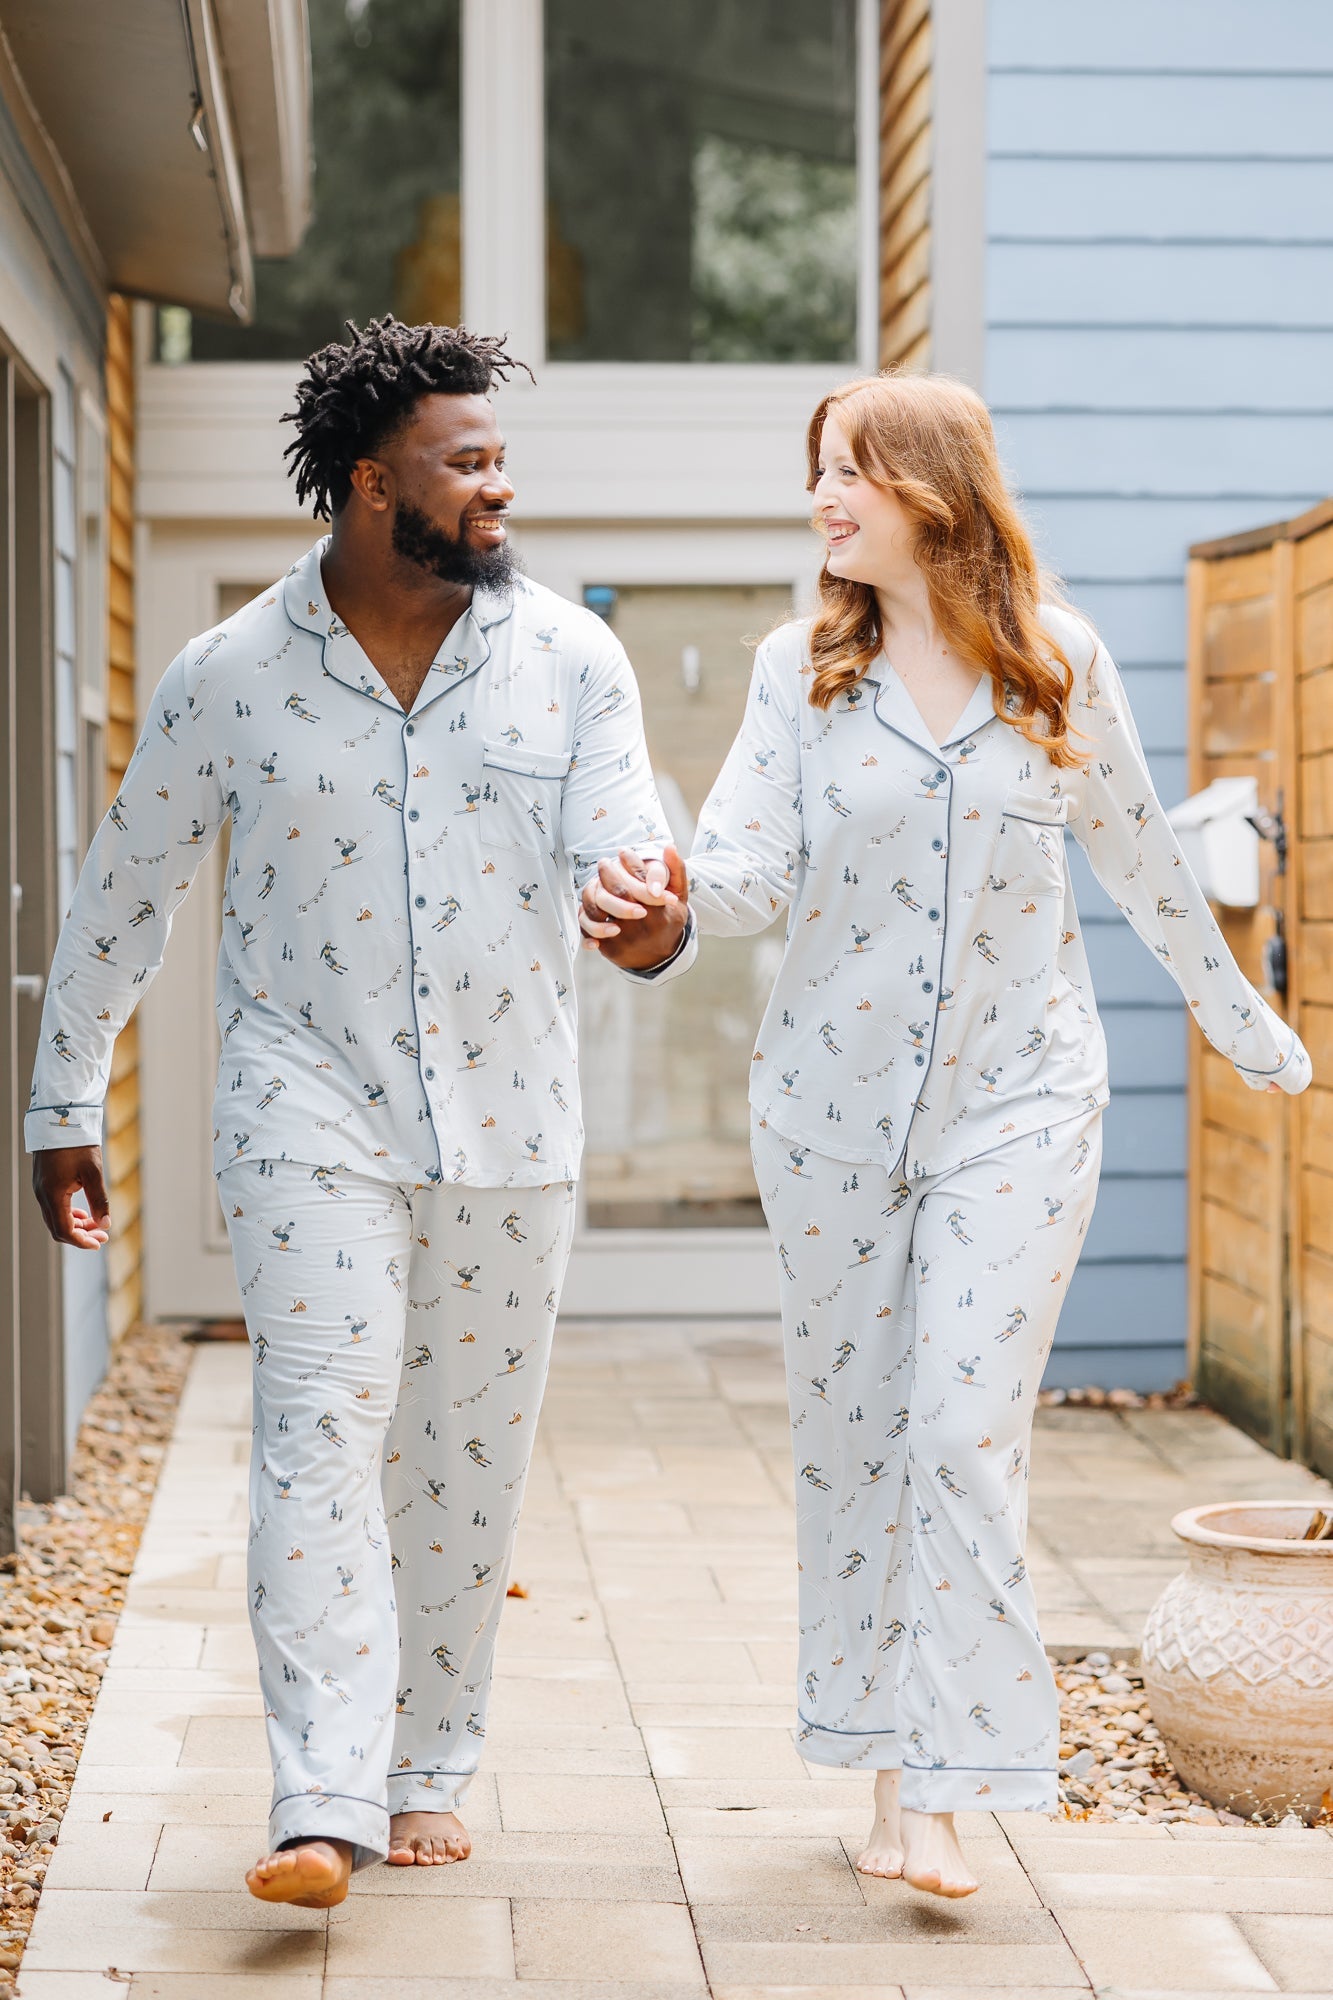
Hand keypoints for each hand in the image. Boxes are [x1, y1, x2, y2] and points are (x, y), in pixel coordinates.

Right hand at [32, 1146, 109, 1248]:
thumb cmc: (78, 1144)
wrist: (60, 1121)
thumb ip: (99, 1200)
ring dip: (76, 1226)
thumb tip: (106, 1224)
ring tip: (98, 1225)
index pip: (64, 1230)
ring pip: (56, 1219)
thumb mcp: (93, 1172)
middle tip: (103, 1236)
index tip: (99, 1243)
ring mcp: (41, 1190)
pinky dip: (69, 1215)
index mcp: (53, 1194)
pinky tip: (85, 1214)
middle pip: (58, 1228)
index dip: (81, 1241)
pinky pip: (54, 1208)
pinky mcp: (44, 1184)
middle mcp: (42, 1195)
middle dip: (81, 1236)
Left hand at [579, 846, 688, 970]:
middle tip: (605, 862)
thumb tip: (670, 847)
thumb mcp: (678, 897)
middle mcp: (642, 926)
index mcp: (659, 912)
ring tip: (596, 881)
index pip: (641, 880)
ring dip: (594, 891)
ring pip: (599, 909)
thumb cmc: (668, 920)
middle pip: (618, 893)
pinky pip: (591, 931)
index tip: (623, 852)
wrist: (662, 957)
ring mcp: (624, 938)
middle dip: (608, 873)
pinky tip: (593, 906)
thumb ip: (676, 871)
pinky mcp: (611, 948)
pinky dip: (588, 918)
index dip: (630, 862)